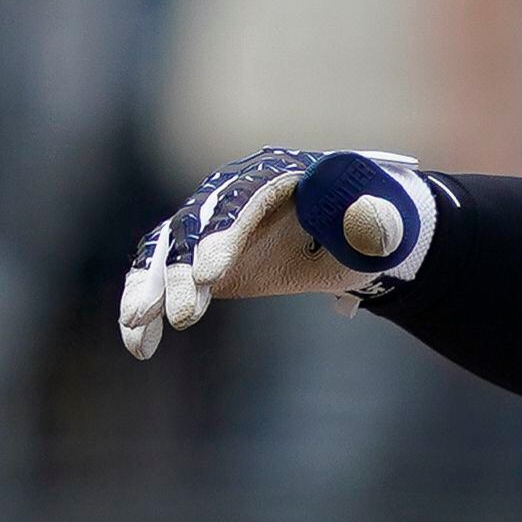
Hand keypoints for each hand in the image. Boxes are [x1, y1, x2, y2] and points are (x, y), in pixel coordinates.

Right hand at [120, 148, 433, 358]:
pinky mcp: (194, 254)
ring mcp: (209, 224)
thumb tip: (366, 221)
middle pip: (197, 226)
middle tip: (182, 313)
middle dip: (183, 268)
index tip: (213, 276)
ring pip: (167, 250)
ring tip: (139, 324)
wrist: (351, 235)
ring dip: (151, 286)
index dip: (225, 237)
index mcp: (278, 176)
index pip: (245, 202)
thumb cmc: (370, 228)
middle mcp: (232, 192)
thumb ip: (375, 222)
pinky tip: (138, 344)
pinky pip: (159, 275)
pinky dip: (145, 305)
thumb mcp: (382, 226)